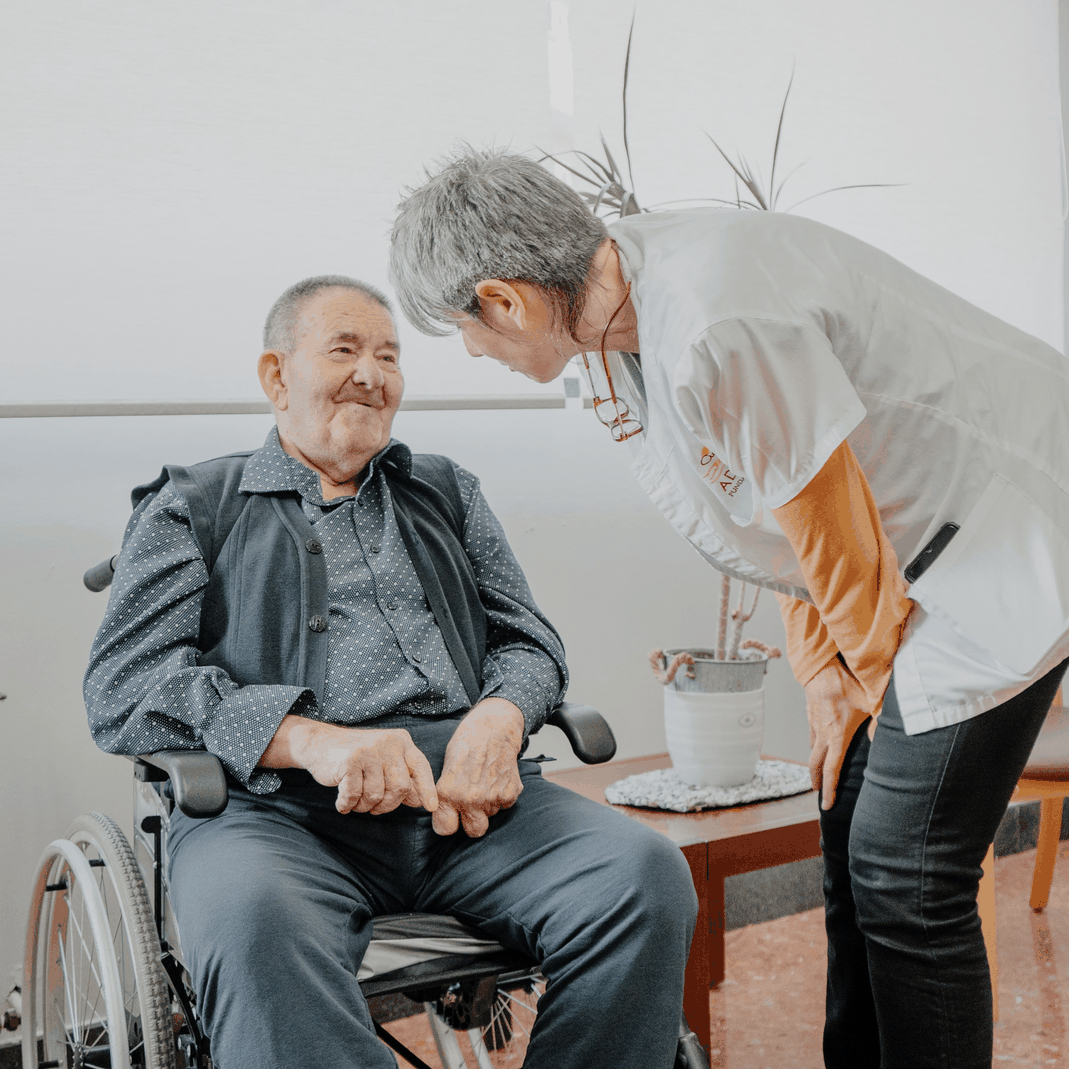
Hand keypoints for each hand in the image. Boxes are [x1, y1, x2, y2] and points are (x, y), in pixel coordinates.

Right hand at [262, 716, 437, 815]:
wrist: (319, 743)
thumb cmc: (356, 758)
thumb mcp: (383, 762)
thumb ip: (401, 777)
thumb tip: (418, 801)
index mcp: (401, 742)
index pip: (421, 767)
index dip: (427, 789)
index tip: (431, 807)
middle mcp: (389, 743)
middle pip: (400, 788)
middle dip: (387, 805)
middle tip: (373, 807)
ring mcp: (369, 750)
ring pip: (376, 795)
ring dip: (364, 806)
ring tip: (356, 800)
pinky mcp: (350, 760)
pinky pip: (354, 795)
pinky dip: (347, 804)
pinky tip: (342, 803)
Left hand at [433, 698, 524, 837]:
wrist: (494, 726)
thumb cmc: (468, 741)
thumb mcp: (446, 765)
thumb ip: (445, 792)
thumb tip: (444, 812)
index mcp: (449, 792)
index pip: (444, 829)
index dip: (447, 823)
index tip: (449, 816)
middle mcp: (470, 799)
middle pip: (474, 832)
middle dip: (471, 822)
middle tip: (470, 807)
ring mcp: (492, 797)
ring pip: (490, 816)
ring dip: (487, 805)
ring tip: (484, 781)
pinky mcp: (510, 793)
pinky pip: (504, 805)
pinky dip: (501, 795)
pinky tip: (495, 777)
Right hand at [804, 659, 872, 810]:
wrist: (819, 665)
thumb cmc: (845, 681)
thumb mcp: (870, 699)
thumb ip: (881, 720)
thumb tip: (887, 739)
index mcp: (836, 735)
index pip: (831, 769)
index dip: (829, 789)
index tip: (827, 804)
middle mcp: (822, 733)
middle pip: (815, 764)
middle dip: (818, 782)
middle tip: (819, 794)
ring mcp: (814, 723)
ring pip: (812, 750)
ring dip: (815, 765)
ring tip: (819, 773)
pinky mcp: (810, 714)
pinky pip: (811, 735)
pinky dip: (814, 746)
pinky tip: (819, 745)